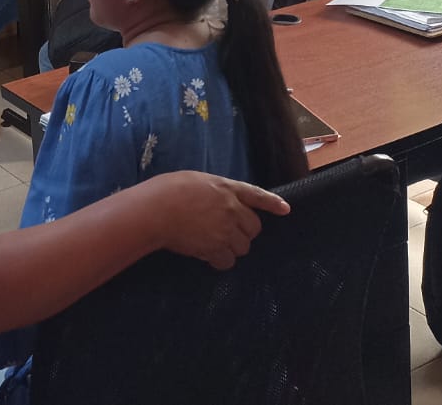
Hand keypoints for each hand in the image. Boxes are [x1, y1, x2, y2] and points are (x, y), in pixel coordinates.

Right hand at [145, 172, 289, 270]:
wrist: (156, 209)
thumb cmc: (168, 191)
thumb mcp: (196, 181)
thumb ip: (214, 192)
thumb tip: (218, 204)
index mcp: (227, 188)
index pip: (257, 195)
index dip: (272, 203)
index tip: (285, 209)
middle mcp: (231, 208)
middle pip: (253, 228)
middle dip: (243, 233)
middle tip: (225, 233)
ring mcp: (225, 229)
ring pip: (242, 247)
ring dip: (230, 248)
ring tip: (210, 243)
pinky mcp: (216, 247)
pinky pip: (227, 261)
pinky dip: (218, 261)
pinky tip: (205, 255)